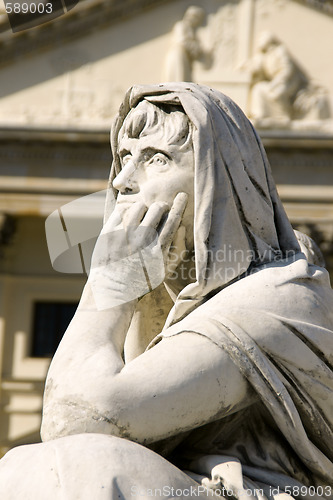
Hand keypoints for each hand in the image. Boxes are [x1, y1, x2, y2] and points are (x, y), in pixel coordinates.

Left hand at [88, 193, 187, 308]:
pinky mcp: (108, 233)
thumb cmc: (143, 281)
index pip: (172, 220)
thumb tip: (183, 227)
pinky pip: (120, 211)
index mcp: (157, 250)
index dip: (179, 205)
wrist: (113, 290)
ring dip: (144, 207)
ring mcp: (123, 236)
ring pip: (138, 207)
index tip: (182, 196)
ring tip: (143, 213)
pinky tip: (128, 217)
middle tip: (160, 208)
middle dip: (161, 206)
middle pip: (157, 209)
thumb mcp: (164, 270)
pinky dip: (126, 211)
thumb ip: (177, 250)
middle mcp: (141, 241)